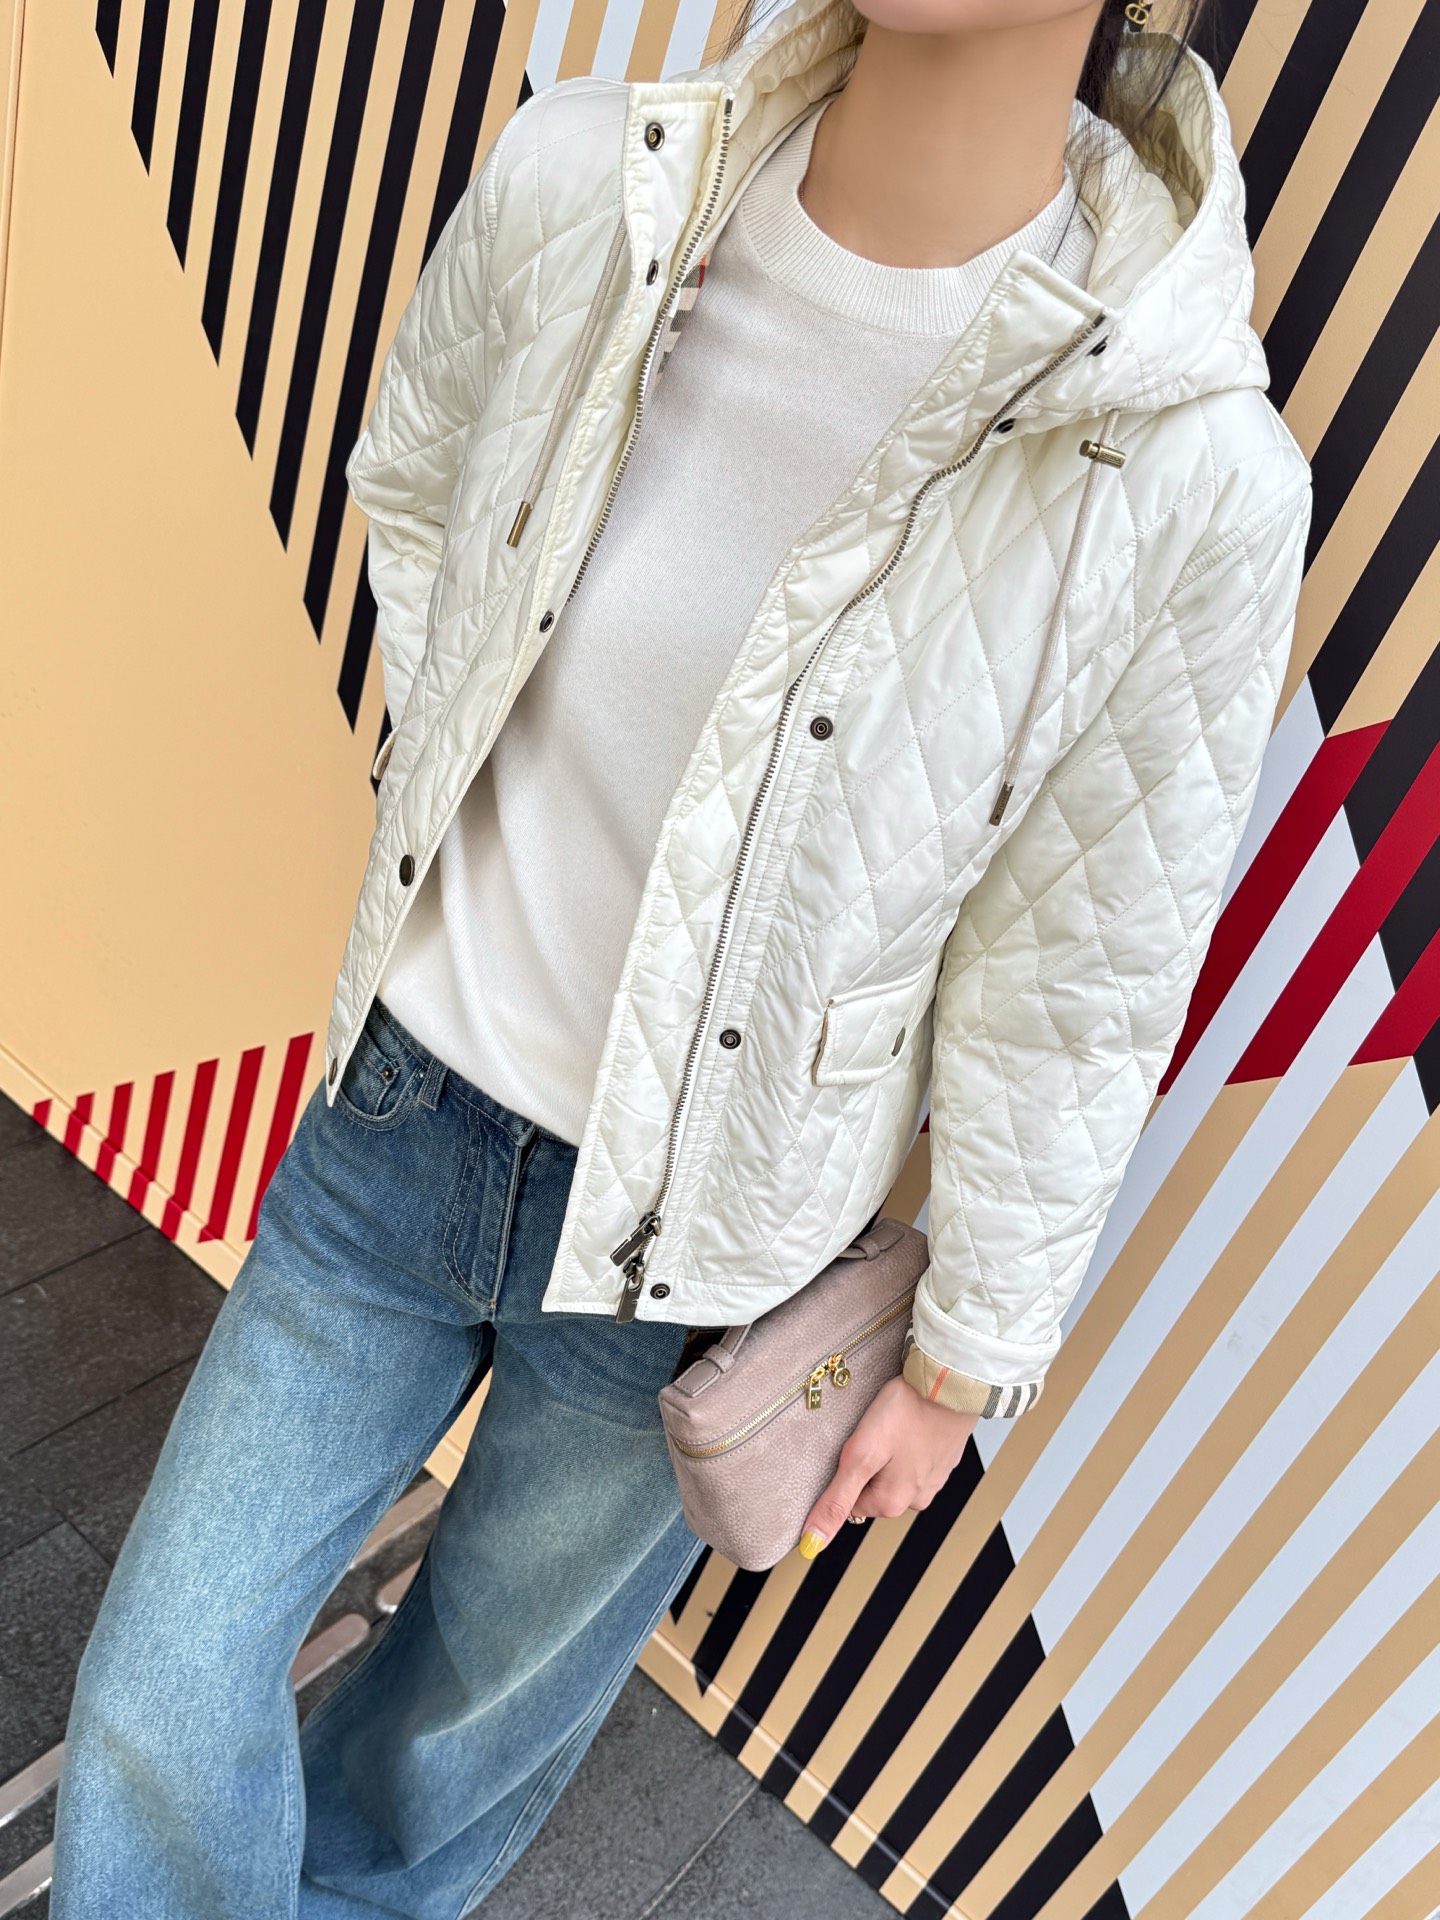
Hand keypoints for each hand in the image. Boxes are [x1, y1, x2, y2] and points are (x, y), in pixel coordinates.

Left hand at [797, 1377, 976, 1557]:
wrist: (950, 1382)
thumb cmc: (906, 1411)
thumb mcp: (860, 1455)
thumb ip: (836, 1500)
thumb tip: (812, 1543)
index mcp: (893, 1503)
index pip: (850, 1504)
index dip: (844, 1473)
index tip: (851, 1449)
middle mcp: (917, 1498)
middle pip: (872, 1488)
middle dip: (867, 1463)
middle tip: (872, 1433)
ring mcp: (934, 1478)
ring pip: (895, 1472)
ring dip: (889, 1453)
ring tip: (892, 1424)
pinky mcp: (944, 1458)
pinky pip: (915, 1458)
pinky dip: (908, 1443)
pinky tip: (908, 1423)